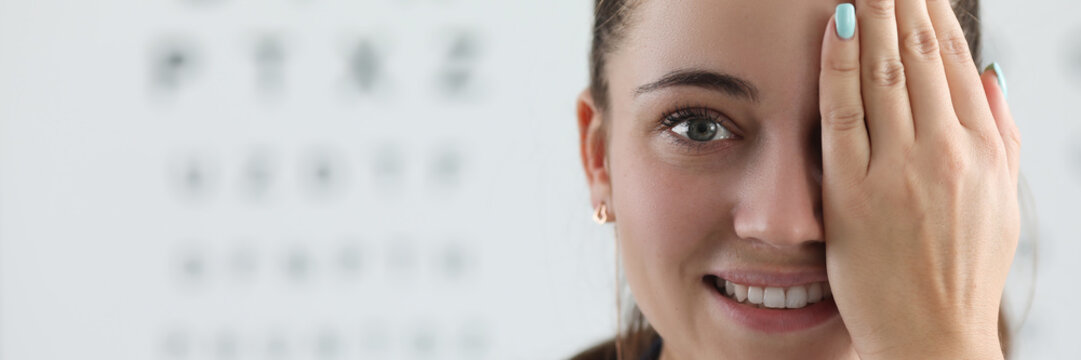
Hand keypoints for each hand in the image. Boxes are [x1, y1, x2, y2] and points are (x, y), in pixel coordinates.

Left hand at [818, 1, 1019, 358]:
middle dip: (904, 3)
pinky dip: (841, 66)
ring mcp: (900, 172)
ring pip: (887, 76)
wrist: (935, 336)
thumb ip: (999, 133)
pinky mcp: (855, 194)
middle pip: (922, 58)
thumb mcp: (1001, 201)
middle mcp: (947, 153)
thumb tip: (993, 73)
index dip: (936, 16)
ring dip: (877, 18)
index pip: (957, 63)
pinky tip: (838, 28)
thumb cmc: (963, 270)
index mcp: (983, 150)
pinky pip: (845, 115)